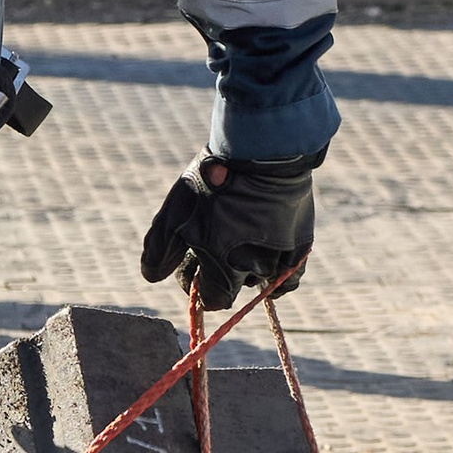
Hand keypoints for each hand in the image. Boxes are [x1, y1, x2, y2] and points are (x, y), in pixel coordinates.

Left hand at [140, 151, 321, 299]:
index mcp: (223, 267)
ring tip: (239, 240)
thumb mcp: (173, 214)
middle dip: (221, 271)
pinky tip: (269, 267)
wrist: (261, 153)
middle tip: (214, 241)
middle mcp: (254, 269)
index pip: (213, 299)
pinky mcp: (300, 243)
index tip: (193, 265)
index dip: (199, 285)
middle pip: (235, 285)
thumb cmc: (212, 183)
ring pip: (261, 277)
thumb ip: (159, 252)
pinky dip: (279, 277)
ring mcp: (280, 257)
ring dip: (248, 267)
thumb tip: (152, 277)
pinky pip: (291, 275)